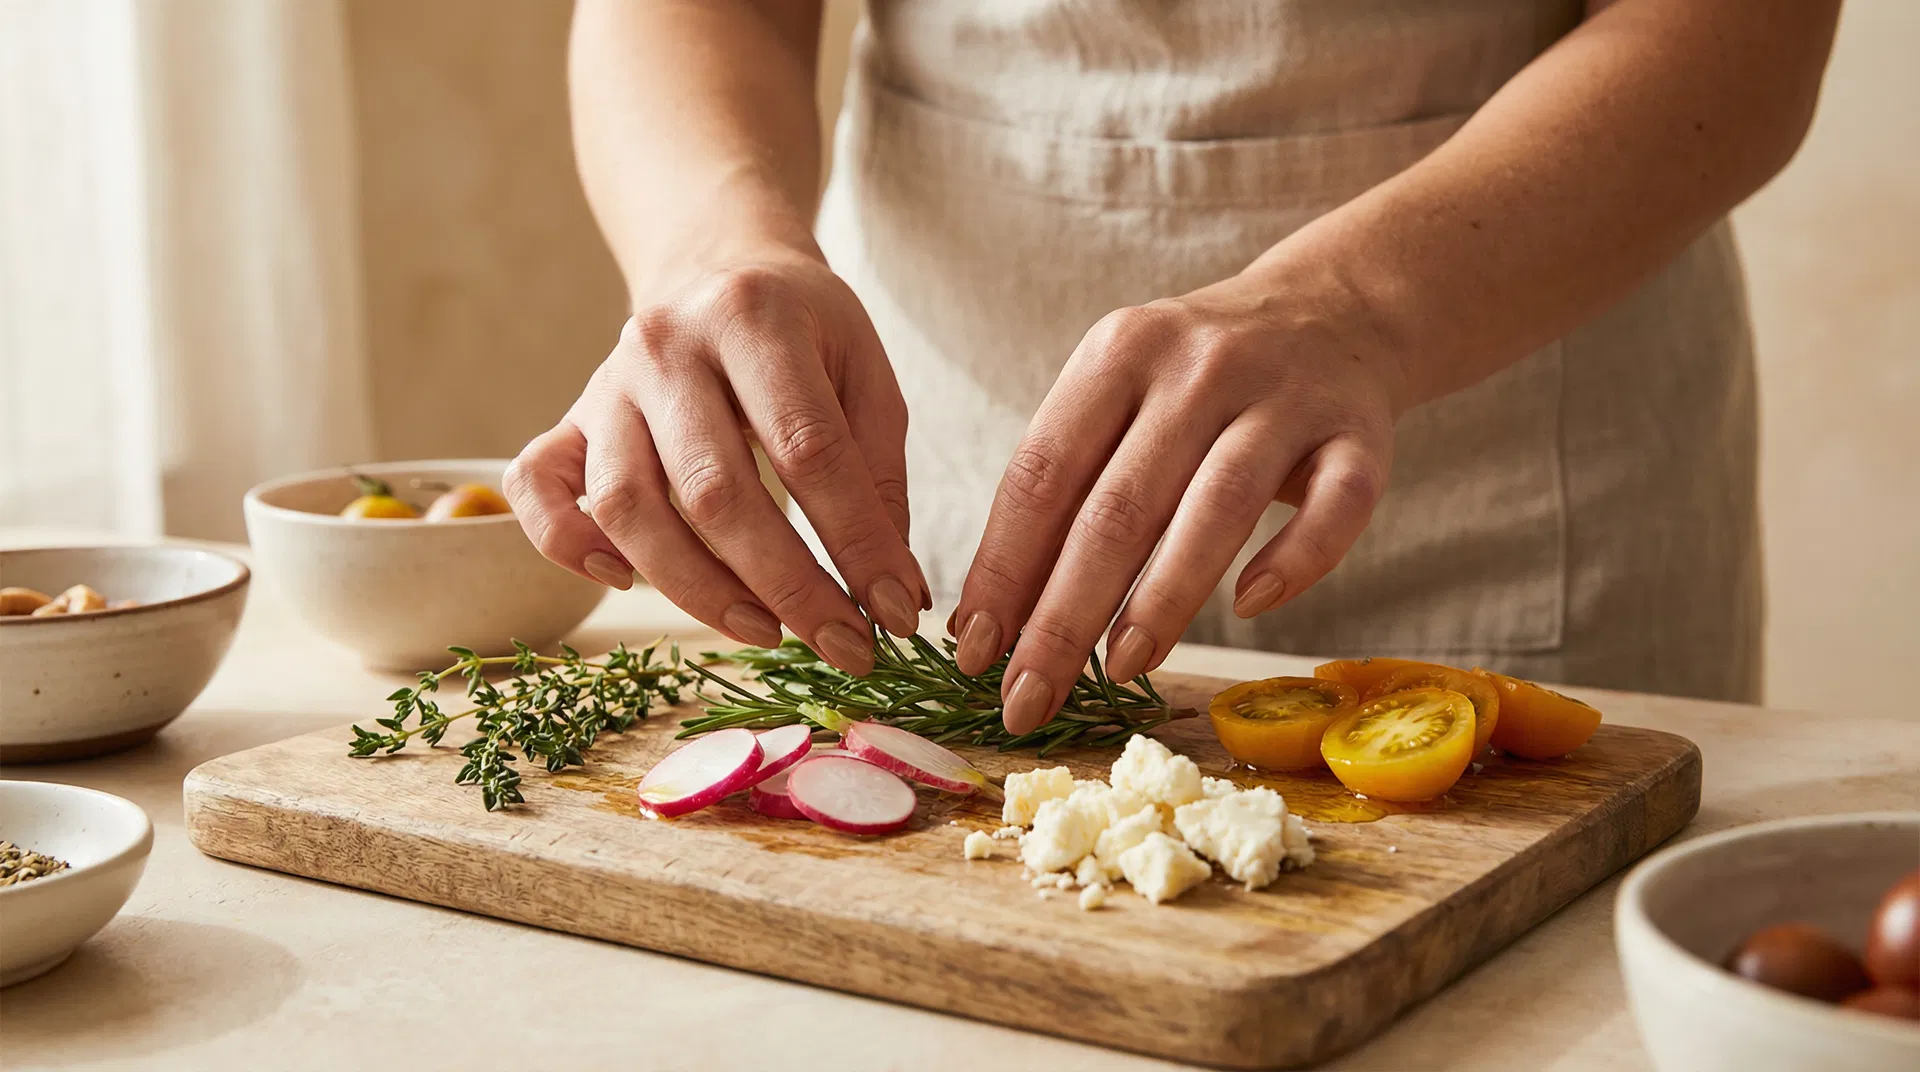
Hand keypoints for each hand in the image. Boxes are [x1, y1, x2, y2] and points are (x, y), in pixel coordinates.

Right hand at [505, 252, 928, 674]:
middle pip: (714, 492)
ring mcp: (607, 384)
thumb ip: (878, 475)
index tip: (894, 611)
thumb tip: (890, 593)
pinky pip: (537, 487)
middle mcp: (666, 347)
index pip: (808, 449)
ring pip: (627, 507)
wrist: (714, 264)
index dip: (857, 542)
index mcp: (753, 317)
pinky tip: (627, 582)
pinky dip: (569, 544)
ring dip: (698, 590)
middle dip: (788, 586)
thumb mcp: (865, 374)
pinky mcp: (568, 418)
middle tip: (844, 645)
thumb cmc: (803, 331)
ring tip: (766, 632)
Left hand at [950, 267, 1404, 731]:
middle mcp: (1199, 368)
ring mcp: (1285, 398)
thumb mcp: (1120, 395)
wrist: (1331, 310)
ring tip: (1121, 668)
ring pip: (1219, 508)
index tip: (972, 652)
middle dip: (1063, 615)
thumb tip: (989, 620)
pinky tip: (1251, 607)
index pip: (1043, 474)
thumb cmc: (1197, 383)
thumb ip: (1064, 489)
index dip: (1003, 569)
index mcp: (1120, 353)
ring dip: (1164, 598)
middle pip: (1119, 507)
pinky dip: (1295, 560)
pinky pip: (1336, 507)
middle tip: (1029, 697)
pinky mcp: (1360, 433)